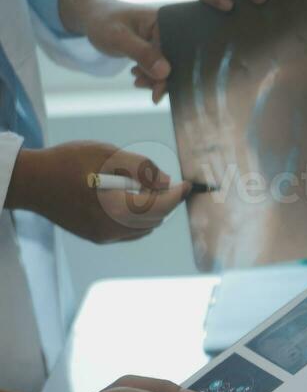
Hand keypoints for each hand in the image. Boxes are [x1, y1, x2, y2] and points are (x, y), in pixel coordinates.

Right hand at [7, 142, 189, 243]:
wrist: (34, 183)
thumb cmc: (68, 162)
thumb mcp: (106, 153)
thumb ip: (140, 167)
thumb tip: (167, 182)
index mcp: (114, 205)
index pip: (160, 206)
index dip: (177, 195)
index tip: (187, 184)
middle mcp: (112, 227)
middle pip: (155, 218)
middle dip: (165, 201)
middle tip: (163, 181)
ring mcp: (105, 236)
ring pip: (145, 227)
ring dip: (153, 211)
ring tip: (146, 189)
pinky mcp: (99, 238)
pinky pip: (131, 232)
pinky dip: (140, 219)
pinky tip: (133, 201)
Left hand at [58, 0, 169, 103]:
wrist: (94, 18)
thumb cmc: (103, 22)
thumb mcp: (120, 38)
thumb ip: (143, 54)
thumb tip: (165, 72)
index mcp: (163, 20)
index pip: (176, 51)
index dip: (170, 73)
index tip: (156, 90)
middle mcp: (167, 30)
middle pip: (174, 61)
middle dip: (161, 79)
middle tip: (140, 85)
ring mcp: (161, 40)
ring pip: (167, 68)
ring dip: (154, 80)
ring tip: (136, 81)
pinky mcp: (156, 48)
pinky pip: (159, 67)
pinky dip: (150, 77)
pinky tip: (137, 78)